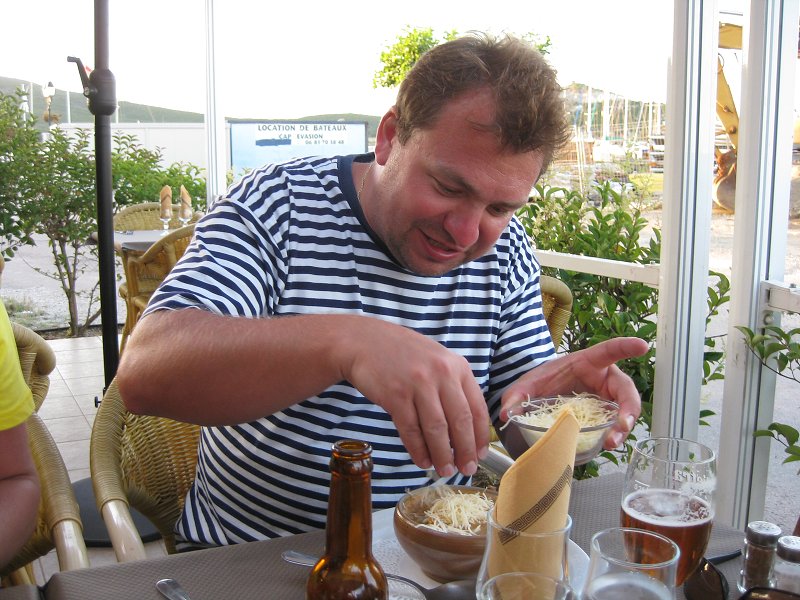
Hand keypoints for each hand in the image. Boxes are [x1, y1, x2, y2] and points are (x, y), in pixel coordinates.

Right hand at [340, 318, 488, 477]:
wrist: (364, 342)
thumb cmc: (403, 354)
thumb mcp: (437, 360)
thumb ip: (453, 386)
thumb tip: (466, 427)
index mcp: (457, 366)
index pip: (476, 408)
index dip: (479, 436)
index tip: (480, 454)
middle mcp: (441, 374)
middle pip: (459, 421)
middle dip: (464, 451)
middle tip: (466, 469)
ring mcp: (418, 384)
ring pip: (436, 429)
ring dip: (442, 454)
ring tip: (445, 470)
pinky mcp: (396, 395)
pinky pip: (411, 430)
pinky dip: (418, 449)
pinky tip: (422, 460)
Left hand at [499, 337, 648, 448]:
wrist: (544, 394)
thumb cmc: (544, 380)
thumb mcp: (528, 384)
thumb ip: (516, 394)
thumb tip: (506, 413)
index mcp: (589, 362)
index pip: (610, 351)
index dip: (626, 347)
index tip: (642, 345)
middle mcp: (603, 380)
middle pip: (626, 392)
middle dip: (628, 409)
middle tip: (623, 423)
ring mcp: (606, 400)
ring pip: (624, 413)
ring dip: (621, 429)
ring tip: (610, 442)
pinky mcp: (603, 417)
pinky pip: (613, 426)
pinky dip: (611, 436)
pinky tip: (603, 446)